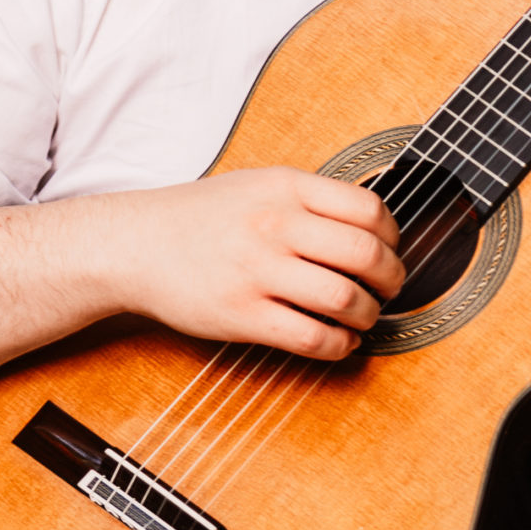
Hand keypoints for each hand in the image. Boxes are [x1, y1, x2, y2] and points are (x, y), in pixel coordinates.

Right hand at [97, 169, 404, 361]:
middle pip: (366, 255)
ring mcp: (259, 271)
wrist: (137, 244)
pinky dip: (338, 345)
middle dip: (392, 280)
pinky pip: (311, 337)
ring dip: (368, 316)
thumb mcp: (259, 183)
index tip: (390, 250)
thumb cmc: (201, 216)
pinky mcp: (243, 315)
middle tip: (389, 289)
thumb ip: (310, 198)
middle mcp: (276, 224)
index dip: (393, 236)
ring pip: (345, 299)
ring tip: (364, 318)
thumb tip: (372, 226)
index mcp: (286, 187)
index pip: (369, 209)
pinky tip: (339, 342)